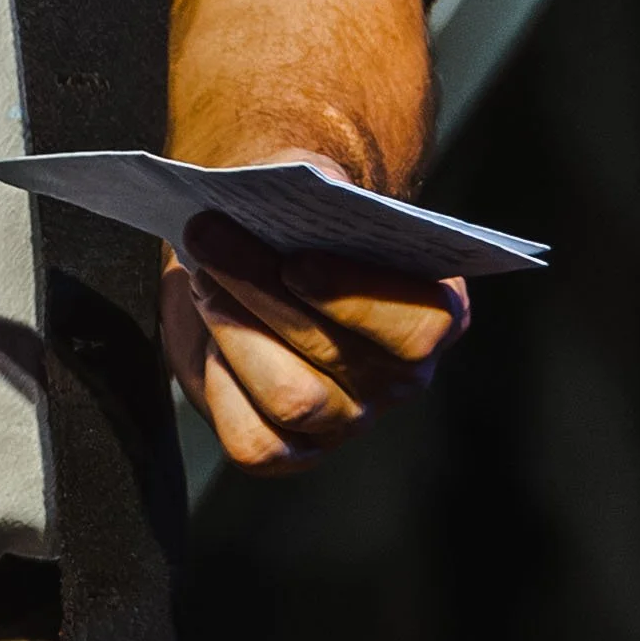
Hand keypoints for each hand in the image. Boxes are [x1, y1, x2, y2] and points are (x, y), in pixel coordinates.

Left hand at [162, 202, 469, 471]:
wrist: (254, 250)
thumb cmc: (294, 218)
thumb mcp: (310, 189)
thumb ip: (318, 189)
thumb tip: (303, 192)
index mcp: (436, 312)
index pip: (419, 327)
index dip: (355, 297)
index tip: (295, 260)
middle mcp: (401, 378)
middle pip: (333, 354)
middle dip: (260, 288)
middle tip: (206, 232)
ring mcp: (348, 420)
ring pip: (291, 399)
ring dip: (235, 329)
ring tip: (202, 276)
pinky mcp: (293, 451)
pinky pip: (255, 442)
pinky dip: (222, 385)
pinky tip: (212, 338)